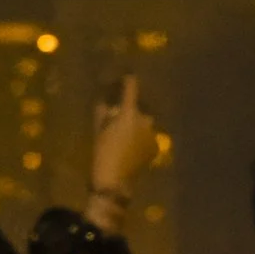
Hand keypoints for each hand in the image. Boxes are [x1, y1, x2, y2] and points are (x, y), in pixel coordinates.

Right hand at [90, 70, 159, 204]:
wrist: (115, 180)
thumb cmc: (102, 151)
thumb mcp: (98, 127)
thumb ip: (103, 109)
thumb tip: (105, 97)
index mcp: (129, 112)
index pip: (132, 86)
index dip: (129, 78)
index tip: (127, 73)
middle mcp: (145, 120)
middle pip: (141, 104)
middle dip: (134, 104)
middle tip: (124, 108)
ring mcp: (153, 134)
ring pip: (146, 120)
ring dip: (139, 120)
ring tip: (128, 128)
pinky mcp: (156, 147)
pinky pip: (149, 135)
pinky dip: (142, 135)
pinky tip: (133, 142)